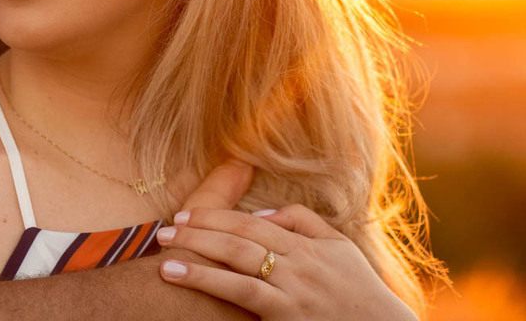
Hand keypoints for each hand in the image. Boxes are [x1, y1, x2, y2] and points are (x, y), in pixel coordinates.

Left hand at [155, 205, 415, 320]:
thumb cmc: (359, 293)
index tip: (187, 215)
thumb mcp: (339, 249)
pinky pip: (243, 291)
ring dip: (197, 253)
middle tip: (166, 230)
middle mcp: (300, 261)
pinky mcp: (287, 313)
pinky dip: (209, 280)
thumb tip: (259, 214)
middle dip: (199, 231)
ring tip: (165, 254)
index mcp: (309, 244)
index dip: (217, 216)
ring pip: (237, 260)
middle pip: (240, 236)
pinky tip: (183, 275)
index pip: (252, 224)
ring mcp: (294, 288)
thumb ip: (302, 223)